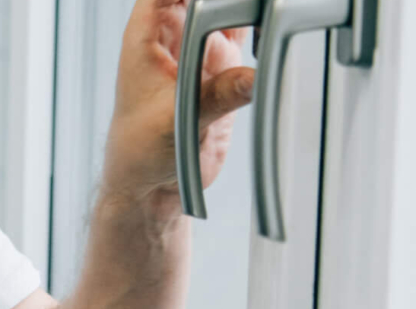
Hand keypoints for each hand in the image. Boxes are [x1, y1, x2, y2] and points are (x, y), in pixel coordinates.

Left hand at [102, 0, 255, 211]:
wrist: (152, 184)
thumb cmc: (139, 152)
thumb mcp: (175, 122)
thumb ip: (215, 96)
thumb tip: (251, 78)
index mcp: (146, 36)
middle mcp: (174, 35)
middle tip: (256, 7)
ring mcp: (200, 47)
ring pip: (228, 4)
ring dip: (249, 5)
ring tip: (276, 9)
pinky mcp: (224, 65)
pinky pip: (247, 30)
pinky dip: (263, 23)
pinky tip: (275, 28)